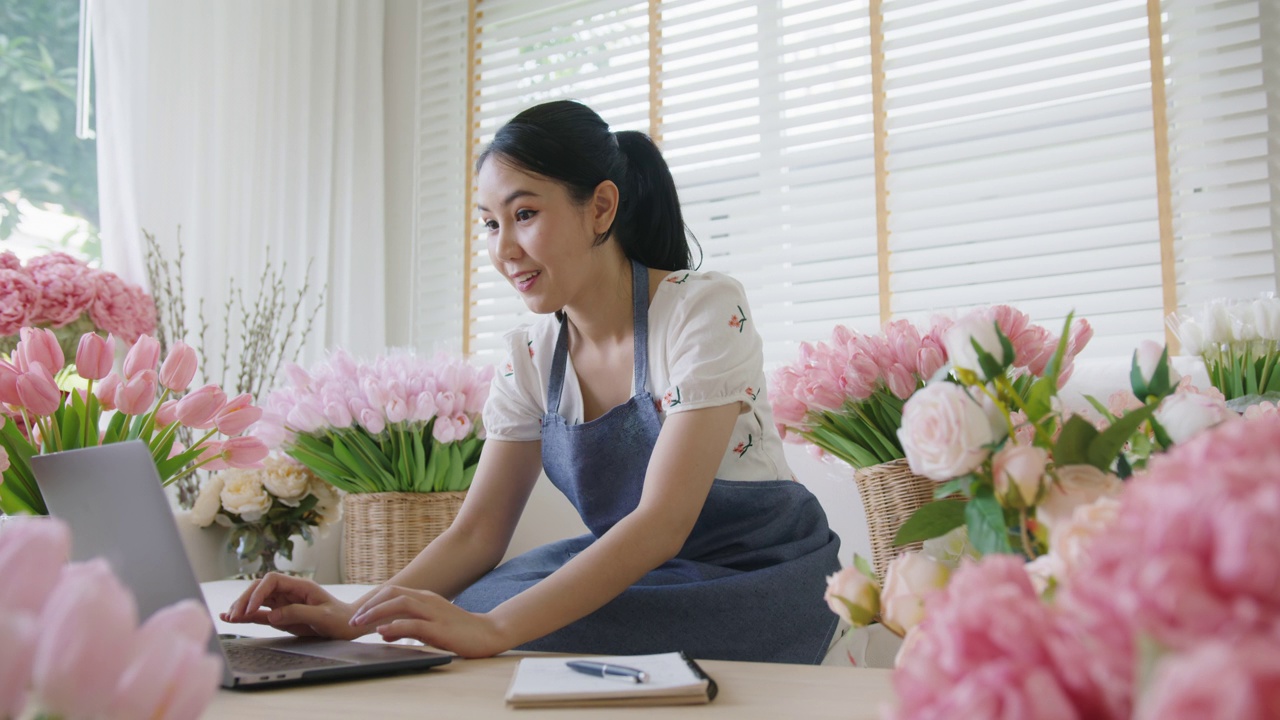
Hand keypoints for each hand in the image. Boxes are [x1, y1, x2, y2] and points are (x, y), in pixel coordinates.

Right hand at [221, 572, 364, 640]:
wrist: (348, 625)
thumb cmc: (339, 618)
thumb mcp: (322, 617)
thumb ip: (298, 614)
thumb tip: (272, 615)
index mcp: (300, 586)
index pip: (271, 580)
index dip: (258, 592)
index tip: (251, 609)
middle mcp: (289, 592)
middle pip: (260, 588)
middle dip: (244, 599)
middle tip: (234, 615)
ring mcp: (283, 603)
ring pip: (256, 600)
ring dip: (241, 607)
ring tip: (228, 617)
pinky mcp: (281, 615)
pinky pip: (260, 614)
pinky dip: (245, 615)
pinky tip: (230, 617)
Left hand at [351, 585, 510, 657]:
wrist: (488, 634)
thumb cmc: (458, 632)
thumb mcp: (428, 628)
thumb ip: (406, 628)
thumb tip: (382, 631)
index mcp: (425, 597)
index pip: (392, 591)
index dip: (372, 601)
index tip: (357, 615)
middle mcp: (428, 600)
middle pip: (392, 593)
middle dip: (369, 605)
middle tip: (353, 620)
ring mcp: (434, 612)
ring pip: (400, 604)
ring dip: (377, 612)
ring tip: (360, 624)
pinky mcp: (440, 628)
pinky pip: (414, 624)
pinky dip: (396, 626)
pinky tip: (384, 631)